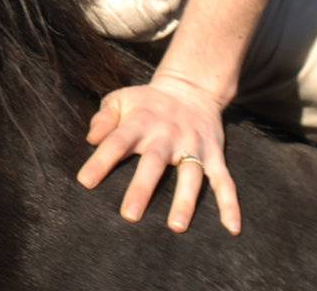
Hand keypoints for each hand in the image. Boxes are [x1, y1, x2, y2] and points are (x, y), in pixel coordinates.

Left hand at [75, 71, 241, 234]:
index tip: (85, 182)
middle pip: (154, 163)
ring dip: (185, 201)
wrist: (190, 88)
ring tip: (176, 227)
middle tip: (130, 216)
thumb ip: (104, 118)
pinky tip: (232, 228)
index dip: (101, 161)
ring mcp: (193, 146)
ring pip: (190, 175)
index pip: (116, 142)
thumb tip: (91, 139)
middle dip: (142, 189)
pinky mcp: (214, 155)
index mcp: (140, 122)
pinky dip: (230, 204)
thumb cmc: (147, 102)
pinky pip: (224, 181)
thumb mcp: (121, 99)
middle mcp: (167, 136)